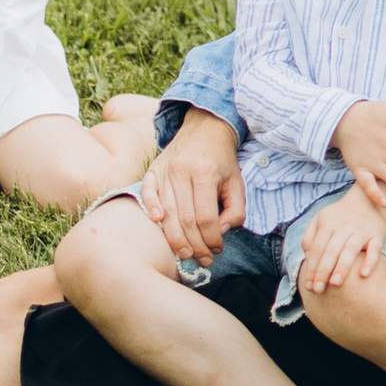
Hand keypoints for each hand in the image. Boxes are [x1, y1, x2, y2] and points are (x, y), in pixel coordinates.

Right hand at [138, 106, 245, 264]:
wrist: (206, 127)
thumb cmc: (222, 159)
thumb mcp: (237, 182)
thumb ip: (235, 209)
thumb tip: (220, 232)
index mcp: (206, 173)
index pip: (205, 217)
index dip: (211, 238)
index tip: (217, 249)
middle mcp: (182, 171)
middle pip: (185, 219)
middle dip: (194, 245)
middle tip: (202, 259)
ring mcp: (165, 169)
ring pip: (167, 212)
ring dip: (175, 239)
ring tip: (185, 254)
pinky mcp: (154, 169)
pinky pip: (148, 191)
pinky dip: (150, 208)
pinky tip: (159, 223)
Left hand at [295, 192, 385, 295]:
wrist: (367, 199)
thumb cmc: (339, 215)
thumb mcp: (320, 218)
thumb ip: (310, 236)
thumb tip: (306, 256)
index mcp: (328, 224)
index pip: (317, 248)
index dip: (312, 267)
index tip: (308, 285)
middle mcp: (343, 226)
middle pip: (331, 251)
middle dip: (323, 271)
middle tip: (318, 290)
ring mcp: (361, 230)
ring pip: (350, 250)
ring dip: (342, 267)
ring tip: (335, 283)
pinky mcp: (377, 235)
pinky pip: (375, 249)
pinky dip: (370, 261)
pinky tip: (364, 274)